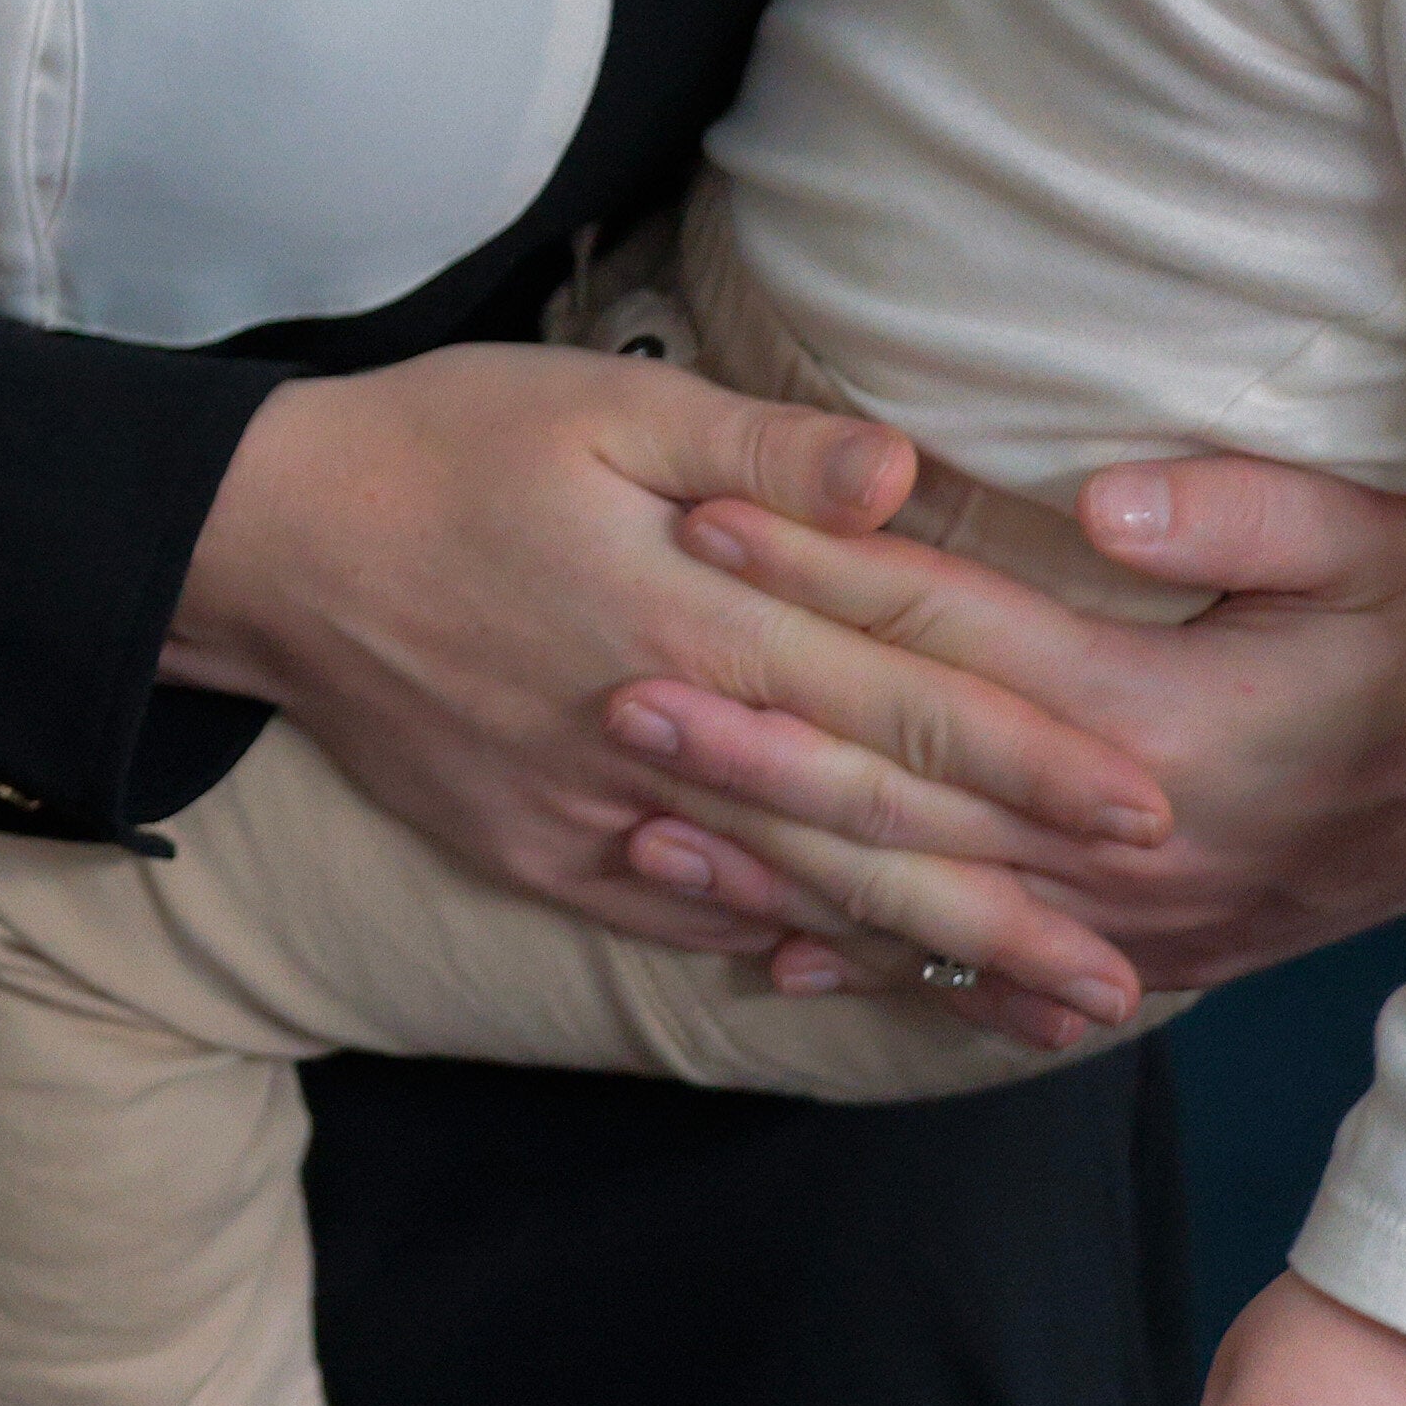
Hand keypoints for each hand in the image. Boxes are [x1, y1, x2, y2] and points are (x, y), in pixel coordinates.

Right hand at [163, 348, 1171, 1030]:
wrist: (260, 548)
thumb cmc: (439, 444)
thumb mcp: (597, 401)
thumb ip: (757, 448)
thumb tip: (903, 476)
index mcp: (689, 614)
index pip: (896, 701)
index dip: (1028, 762)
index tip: (1145, 809)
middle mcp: (654, 736)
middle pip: (864, 835)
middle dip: (1011, 906)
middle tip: (1134, 968)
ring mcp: (590, 813)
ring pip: (784, 894)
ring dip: (921, 954)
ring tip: (1037, 1004)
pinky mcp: (532, 851)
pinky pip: (674, 912)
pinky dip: (772, 947)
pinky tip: (856, 979)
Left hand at [605, 456, 1405, 1035]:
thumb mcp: (1389, 550)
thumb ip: (1252, 509)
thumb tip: (1103, 498)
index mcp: (1164, 713)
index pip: (956, 632)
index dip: (826, 571)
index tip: (706, 518)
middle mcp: (1120, 832)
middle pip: (902, 776)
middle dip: (753, 726)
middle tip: (618, 683)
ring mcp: (1117, 917)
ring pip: (911, 889)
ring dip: (769, 849)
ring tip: (639, 809)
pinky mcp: (1125, 964)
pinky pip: (968, 977)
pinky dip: (858, 962)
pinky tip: (755, 947)